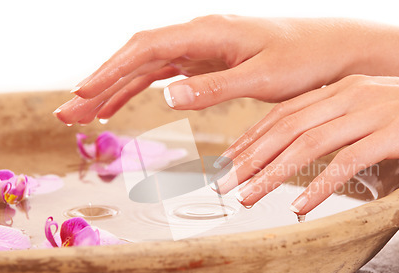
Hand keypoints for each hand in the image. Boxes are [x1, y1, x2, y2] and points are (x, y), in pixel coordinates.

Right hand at [55, 15, 398, 123]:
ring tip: (86, 113)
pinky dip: (141, 90)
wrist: (331, 52)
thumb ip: (215, 87)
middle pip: (136, 57)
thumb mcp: (262, 78)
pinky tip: (125, 102)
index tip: (83, 93)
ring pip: (146, 67)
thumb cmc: (304, 61)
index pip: (145, 48)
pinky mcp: (208, 62)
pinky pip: (165, 75)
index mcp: (208, 33)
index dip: (111, 70)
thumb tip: (167, 95)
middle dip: (100, 83)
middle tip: (67, 112)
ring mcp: (201, 48)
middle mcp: (198, 36)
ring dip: (114, 89)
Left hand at [213, 75, 398, 213]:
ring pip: (308, 144)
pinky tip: (301, 207)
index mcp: (341, 89)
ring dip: (273, 174)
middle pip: (287, 128)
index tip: (230, 161)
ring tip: (248, 198)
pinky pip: (347, 161)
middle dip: (250, 158)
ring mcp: (372, 111)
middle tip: (225, 184)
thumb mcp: (373, 111)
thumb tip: (309, 146)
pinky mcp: (395, 132)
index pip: (284, 113)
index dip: (252, 137)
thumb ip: (341, 122)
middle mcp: (350, 95)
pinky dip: (320, 186)